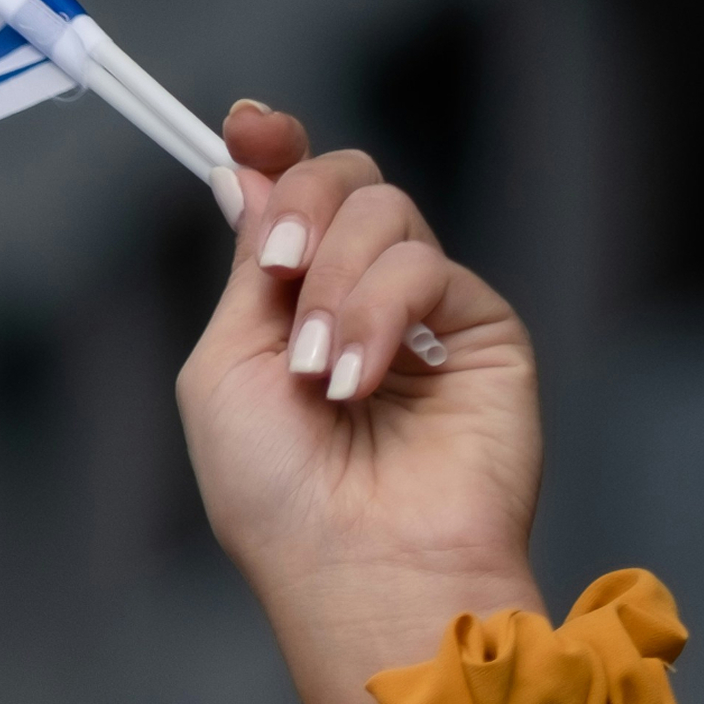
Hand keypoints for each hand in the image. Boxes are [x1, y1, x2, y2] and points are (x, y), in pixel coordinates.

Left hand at [178, 106, 545, 703]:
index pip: (291, 204)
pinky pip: (425, 260)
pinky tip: (359, 381)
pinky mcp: (480, 330)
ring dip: (337, 282)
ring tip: (323, 376)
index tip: (252, 130)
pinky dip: (381, 310)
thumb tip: (246, 173)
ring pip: (384, 211)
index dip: (274, 155)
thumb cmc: (277, 504)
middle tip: (282, 277)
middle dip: (302, 209)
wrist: (358, 572)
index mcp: (290, 318)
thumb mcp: (223, 373)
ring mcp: (422, 317)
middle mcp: (358, 308)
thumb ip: (244, 272)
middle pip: (343, 183)